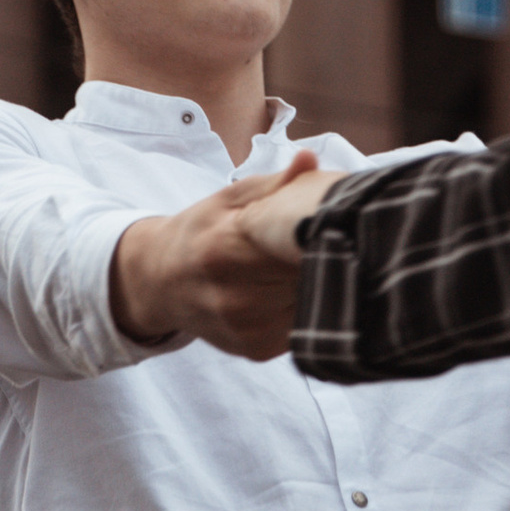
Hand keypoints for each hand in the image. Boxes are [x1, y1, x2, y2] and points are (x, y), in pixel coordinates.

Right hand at [111, 158, 334, 360]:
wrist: (159, 283)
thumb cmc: (199, 232)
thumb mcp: (229, 198)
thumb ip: (274, 184)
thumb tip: (309, 160)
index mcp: (225, 248)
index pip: (298, 241)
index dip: (330, 229)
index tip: (351, 216)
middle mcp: (235, 297)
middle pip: (312, 275)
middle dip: (334, 253)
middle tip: (347, 234)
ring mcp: (249, 329)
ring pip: (314, 303)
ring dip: (325, 281)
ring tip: (323, 260)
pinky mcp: (259, 350)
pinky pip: (303, 324)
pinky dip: (309, 305)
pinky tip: (296, 288)